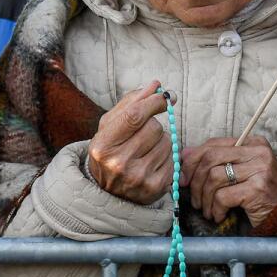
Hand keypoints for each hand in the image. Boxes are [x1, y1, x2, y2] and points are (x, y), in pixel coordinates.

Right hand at [86, 81, 174, 205]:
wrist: (109, 191)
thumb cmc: (111, 150)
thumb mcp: (110, 125)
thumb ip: (131, 102)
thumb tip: (156, 85)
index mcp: (103, 145)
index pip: (134, 116)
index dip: (153, 101)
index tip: (164, 95)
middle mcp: (119, 163)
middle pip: (154, 127)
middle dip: (153, 124)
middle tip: (142, 133)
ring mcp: (138, 178)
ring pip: (166, 141)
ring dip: (161, 140)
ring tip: (145, 150)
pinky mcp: (155, 188)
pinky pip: (174, 158)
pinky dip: (167, 156)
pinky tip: (153, 162)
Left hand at [179, 136, 276, 226]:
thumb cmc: (262, 196)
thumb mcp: (241, 174)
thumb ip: (216, 162)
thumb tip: (183, 155)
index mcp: (254, 142)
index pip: (213, 144)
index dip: (192, 160)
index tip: (183, 177)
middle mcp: (259, 152)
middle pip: (210, 158)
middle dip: (195, 180)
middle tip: (193, 197)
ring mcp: (260, 169)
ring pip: (214, 177)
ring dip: (205, 198)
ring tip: (207, 210)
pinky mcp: (258, 189)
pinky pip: (223, 196)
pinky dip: (215, 209)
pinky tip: (219, 216)